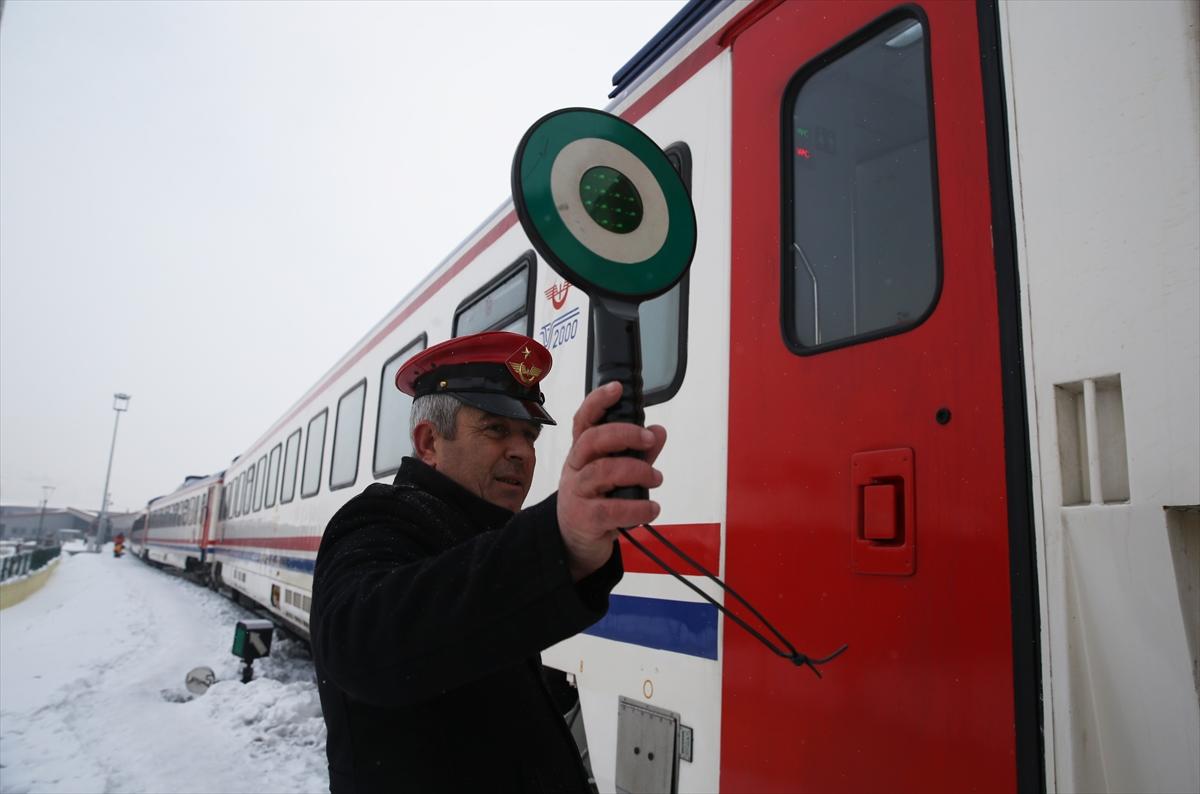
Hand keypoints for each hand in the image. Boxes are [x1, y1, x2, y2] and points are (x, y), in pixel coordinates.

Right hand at [557, 381, 666, 580]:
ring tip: (657, 478)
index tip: (617, 388)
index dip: (598, 402)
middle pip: (592, 441)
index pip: (584, 421)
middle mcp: (576, 469)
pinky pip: (611, 509)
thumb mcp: (617, 476)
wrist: (575, 543)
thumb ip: (639, 454)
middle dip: (624, 434)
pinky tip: (652, 509)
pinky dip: (637, 508)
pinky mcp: (584, 518)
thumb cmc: (596, 501)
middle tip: (650, 440)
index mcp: (582, 453)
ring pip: (603, 472)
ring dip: (638, 471)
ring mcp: (576, 493)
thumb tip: (659, 431)